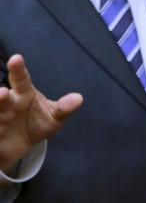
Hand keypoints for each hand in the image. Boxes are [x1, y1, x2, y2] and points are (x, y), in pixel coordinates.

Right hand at [0, 55, 82, 170]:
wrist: (22, 146)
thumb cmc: (37, 123)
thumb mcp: (54, 116)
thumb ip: (64, 108)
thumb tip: (79, 99)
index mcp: (23, 93)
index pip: (21, 79)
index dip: (18, 69)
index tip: (16, 58)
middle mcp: (8, 104)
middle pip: (2, 98)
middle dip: (0, 96)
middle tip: (2, 92)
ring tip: (0, 100)